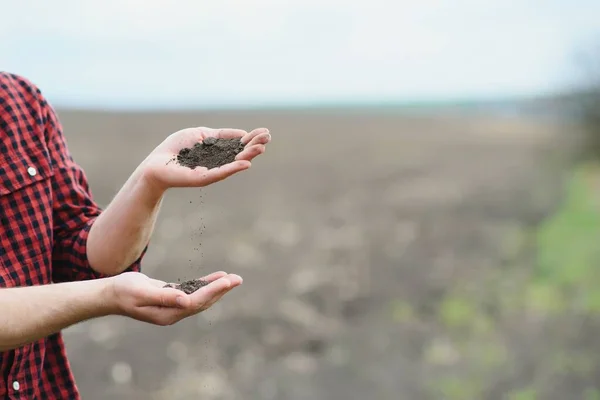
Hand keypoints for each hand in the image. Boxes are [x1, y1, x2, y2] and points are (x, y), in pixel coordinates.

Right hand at [109, 271, 241, 325]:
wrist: (110, 294)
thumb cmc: (124, 291)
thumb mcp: (142, 292)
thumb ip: (164, 296)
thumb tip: (185, 301)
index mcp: (168, 314)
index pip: (196, 302)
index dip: (213, 291)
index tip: (227, 281)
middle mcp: (173, 313)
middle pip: (203, 302)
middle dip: (221, 290)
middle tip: (238, 279)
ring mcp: (173, 307)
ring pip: (201, 297)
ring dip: (217, 288)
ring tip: (233, 278)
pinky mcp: (172, 298)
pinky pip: (193, 292)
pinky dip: (206, 284)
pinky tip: (217, 278)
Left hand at [141, 127, 270, 190]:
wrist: (156, 163)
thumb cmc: (175, 148)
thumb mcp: (201, 134)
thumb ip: (221, 135)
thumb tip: (243, 134)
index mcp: (218, 152)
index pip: (239, 144)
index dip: (252, 138)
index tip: (265, 132)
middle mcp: (218, 163)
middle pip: (240, 153)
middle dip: (254, 146)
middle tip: (268, 139)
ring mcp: (212, 171)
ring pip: (234, 163)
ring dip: (248, 156)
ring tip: (261, 149)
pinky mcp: (204, 178)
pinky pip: (221, 173)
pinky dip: (233, 168)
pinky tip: (245, 163)